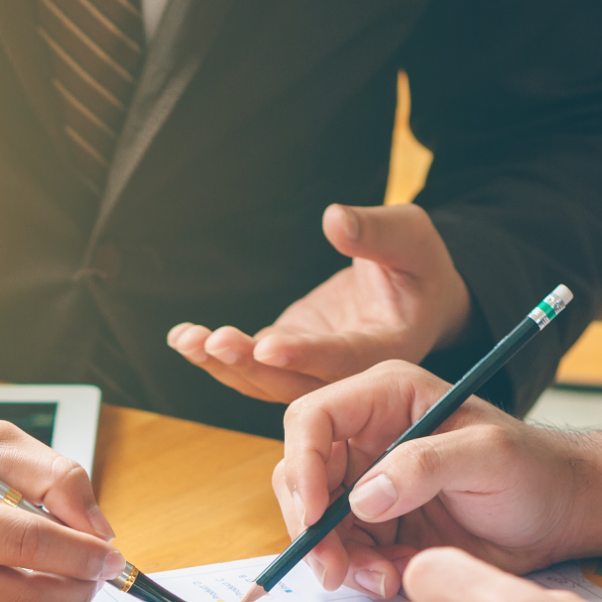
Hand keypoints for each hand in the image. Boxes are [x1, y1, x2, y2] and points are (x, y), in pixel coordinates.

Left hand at [168, 203, 472, 403]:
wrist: (412, 293)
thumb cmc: (417, 263)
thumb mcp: (410, 238)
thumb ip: (377, 233)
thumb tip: (334, 220)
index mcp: (386, 349)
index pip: (342, 358)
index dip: (305, 355)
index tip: (267, 345)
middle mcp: (346, 372)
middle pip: (294, 382)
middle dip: (250, 365)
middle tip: (215, 341)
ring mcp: (313, 368)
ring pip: (264, 381)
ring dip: (223, 365)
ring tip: (187, 340)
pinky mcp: (289, 356)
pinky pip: (250, 365)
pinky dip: (216, 356)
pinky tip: (183, 338)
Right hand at [272, 361, 601, 599]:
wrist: (561, 515)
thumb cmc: (534, 470)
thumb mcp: (487, 457)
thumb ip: (424, 466)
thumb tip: (362, 498)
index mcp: (386, 398)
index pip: (312, 420)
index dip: (303, 466)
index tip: (318, 515)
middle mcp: (366, 437)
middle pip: (301, 477)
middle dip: (311, 526)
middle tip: (333, 569)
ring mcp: (368, 483)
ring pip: (316, 522)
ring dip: (336, 558)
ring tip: (382, 578)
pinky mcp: (376, 526)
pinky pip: (342, 552)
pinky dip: (359, 573)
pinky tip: (394, 578)